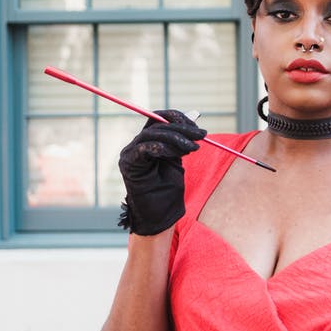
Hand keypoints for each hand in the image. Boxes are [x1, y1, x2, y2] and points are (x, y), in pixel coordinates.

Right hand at [117, 110, 205, 235]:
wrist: (159, 215)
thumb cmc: (168, 190)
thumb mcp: (178, 159)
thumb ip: (181, 140)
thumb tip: (194, 115)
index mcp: (147, 142)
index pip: (158, 118)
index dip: (178, 118)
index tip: (198, 126)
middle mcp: (135, 145)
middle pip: (157, 125)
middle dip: (182, 128)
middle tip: (201, 135)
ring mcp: (129, 153)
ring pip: (153, 134)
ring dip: (176, 139)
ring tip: (193, 148)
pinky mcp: (128, 164)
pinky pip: (144, 148)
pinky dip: (162, 147)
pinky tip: (177, 153)